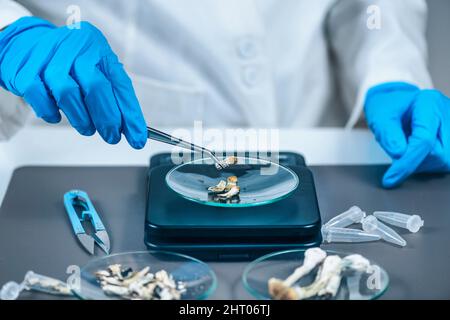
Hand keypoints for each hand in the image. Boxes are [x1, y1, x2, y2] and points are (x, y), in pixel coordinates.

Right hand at [0, 17, 146, 148]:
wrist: (26, 44)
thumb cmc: (68, 61)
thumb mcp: (95, 67)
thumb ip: (111, 93)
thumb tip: (128, 127)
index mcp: (98, 48)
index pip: (120, 84)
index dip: (130, 114)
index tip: (137, 137)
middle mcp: (76, 48)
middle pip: (96, 87)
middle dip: (108, 118)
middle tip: (112, 136)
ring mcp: (49, 57)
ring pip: (68, 93)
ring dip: (81, 119)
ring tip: (87, 128)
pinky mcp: (26, 69)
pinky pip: (40, 97)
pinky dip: (51, 113)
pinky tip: (57, 116)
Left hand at [365, 82, 449, 187]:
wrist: (395, 103)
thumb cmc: (387, 108)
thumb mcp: (379, 118)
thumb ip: (388, 135)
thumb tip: (400, 154)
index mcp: (429, 102)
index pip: (424, 140)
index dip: (407, 163)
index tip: (391, 178)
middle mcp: (447, 112)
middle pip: (440, 154)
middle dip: (415, 162)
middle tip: (397, 152)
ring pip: (446, 161)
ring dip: (422, 164)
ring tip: (407, 149)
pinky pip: (445, 161)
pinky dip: (428, 163)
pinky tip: (417, 153)